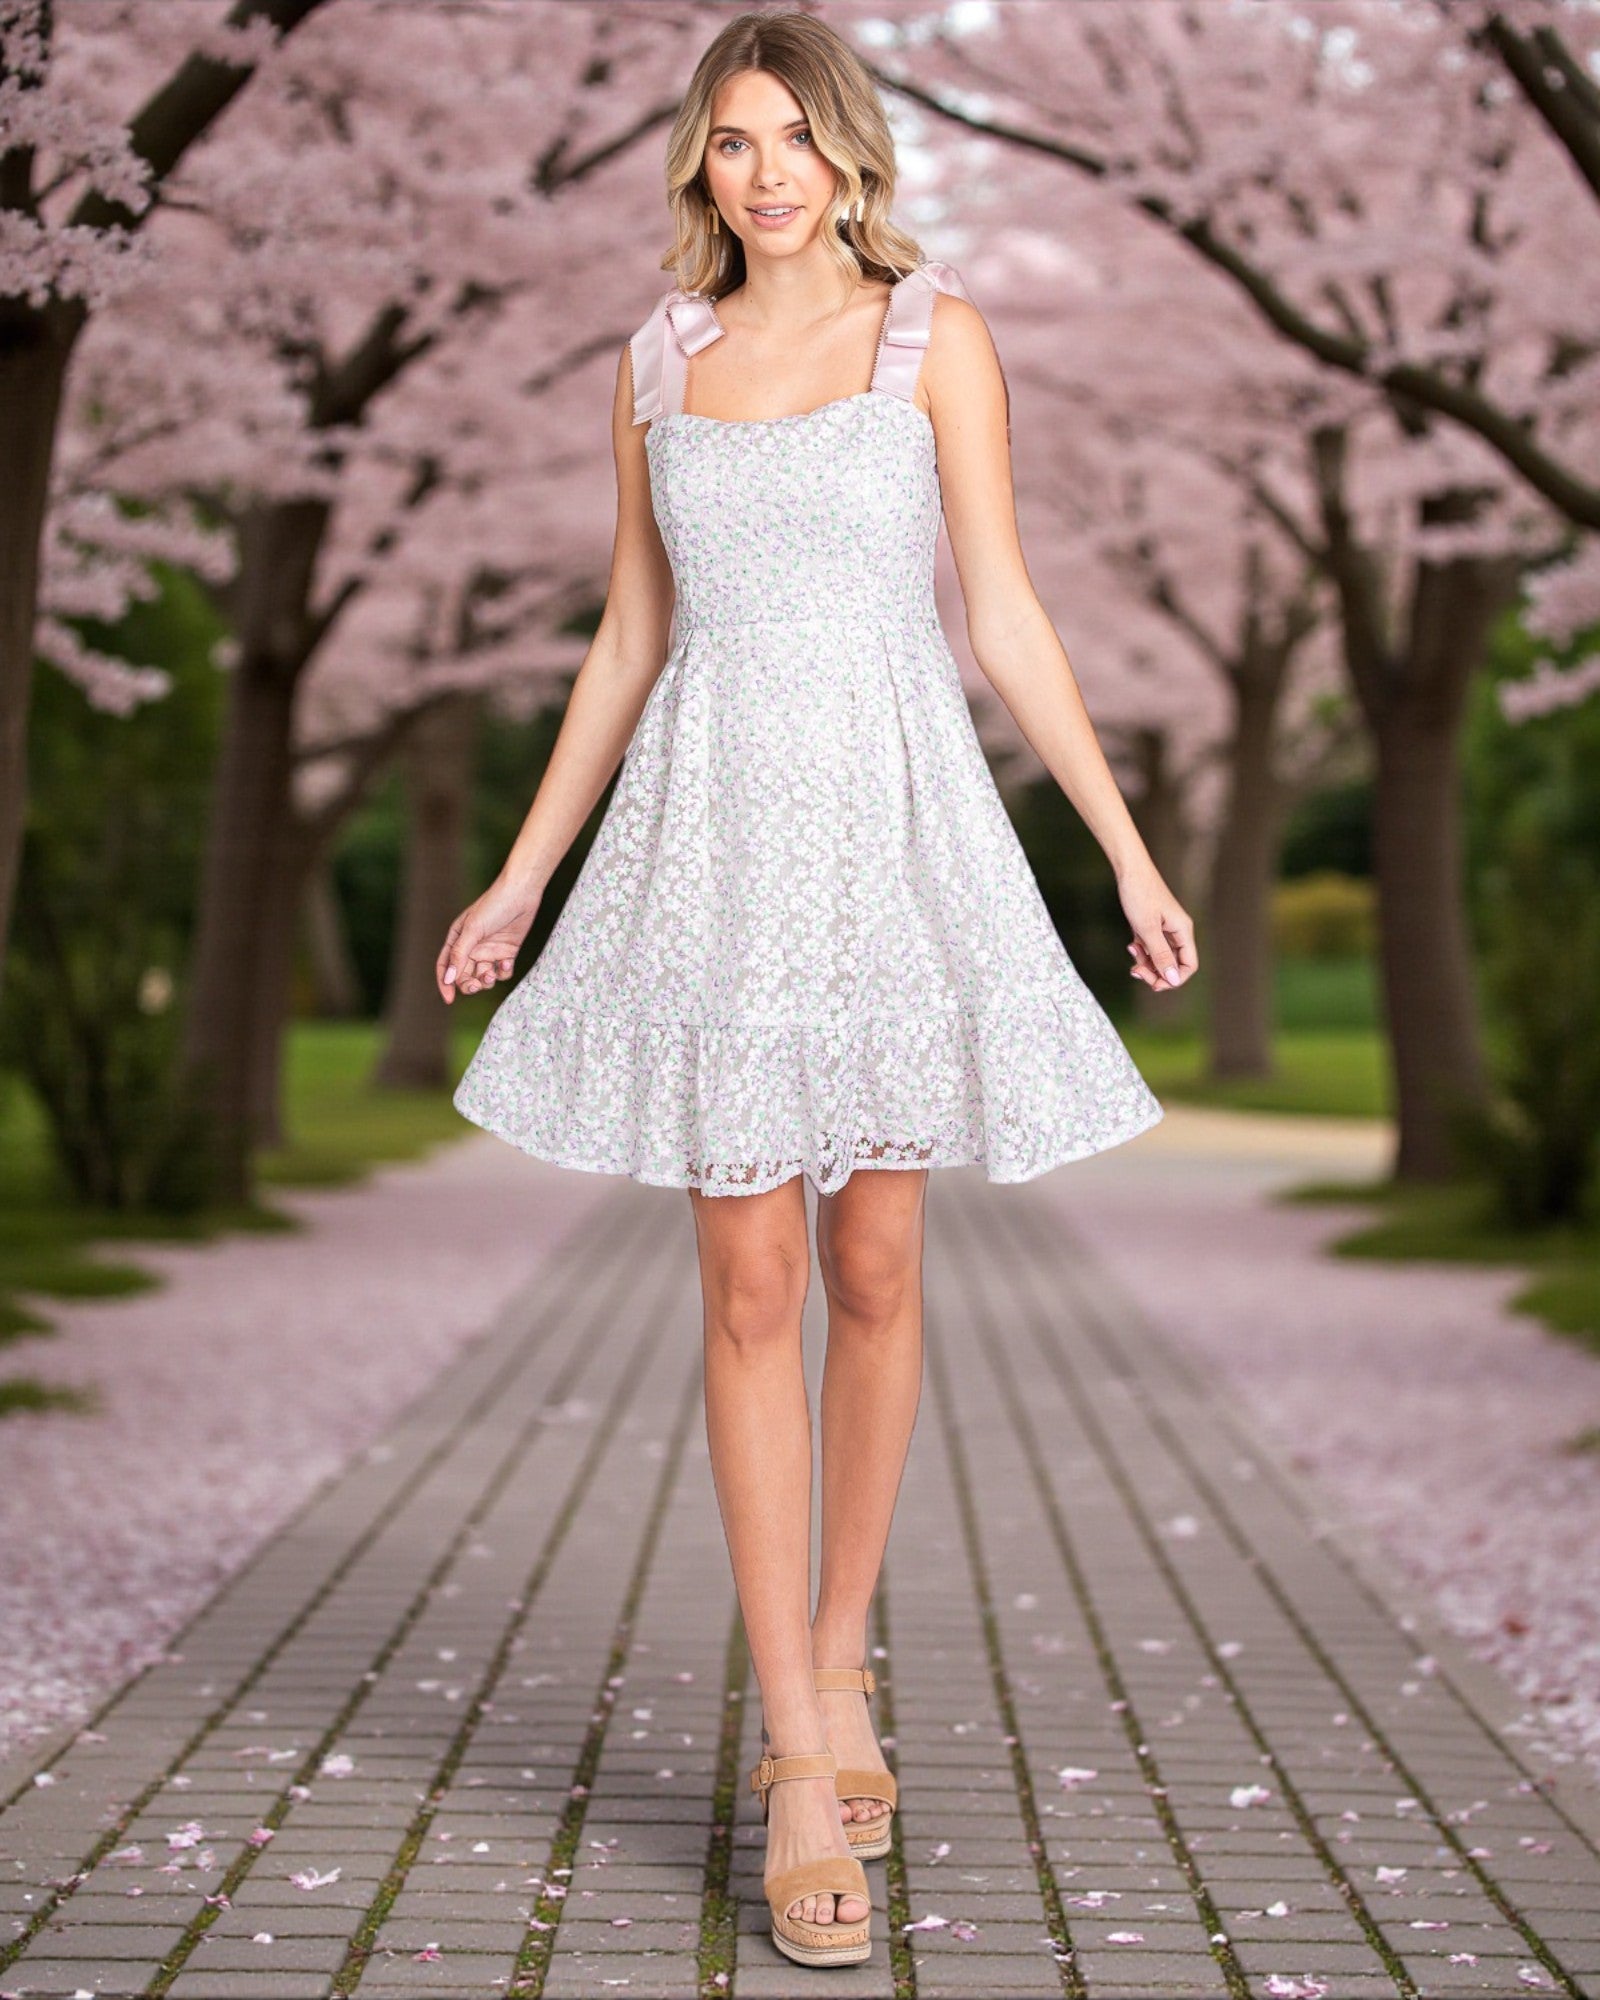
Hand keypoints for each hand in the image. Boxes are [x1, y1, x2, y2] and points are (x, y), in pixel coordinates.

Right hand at [437, 875, 541, 1003]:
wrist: (522, 893)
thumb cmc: (493, 906)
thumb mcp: (473, 930)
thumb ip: (459, 954)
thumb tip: (448, 979)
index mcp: (457, 939)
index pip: (445, 966)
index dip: (445, 983)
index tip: (449, 999)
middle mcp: (472, 947)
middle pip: (464, 975)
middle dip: (469, 984)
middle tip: (477, 985)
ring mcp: (490, 950)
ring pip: (483, 976)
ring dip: (486, 980)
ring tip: (492, 974)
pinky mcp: (507, 952)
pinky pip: (502, 972)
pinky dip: (503, 972)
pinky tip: (507, 962)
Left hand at [1117, 865, 1196, 991]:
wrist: (1129, 870)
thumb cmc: (1140, 894)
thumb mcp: (1148, 929)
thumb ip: (1161, 955)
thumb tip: (1173, 980)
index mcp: (1183, 931)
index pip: (1189, 965)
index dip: (1174, 979)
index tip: (1154, 983)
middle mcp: (1177, 932)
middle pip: (1173, 964)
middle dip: (1156, 972)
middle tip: (1136, 971)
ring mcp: (1165, 930)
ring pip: (1160, 958)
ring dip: (1146, 962)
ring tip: (1132, 950)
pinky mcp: (1153, 927)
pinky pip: (1150, 948)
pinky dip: (1141, 951)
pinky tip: (1131, 944)